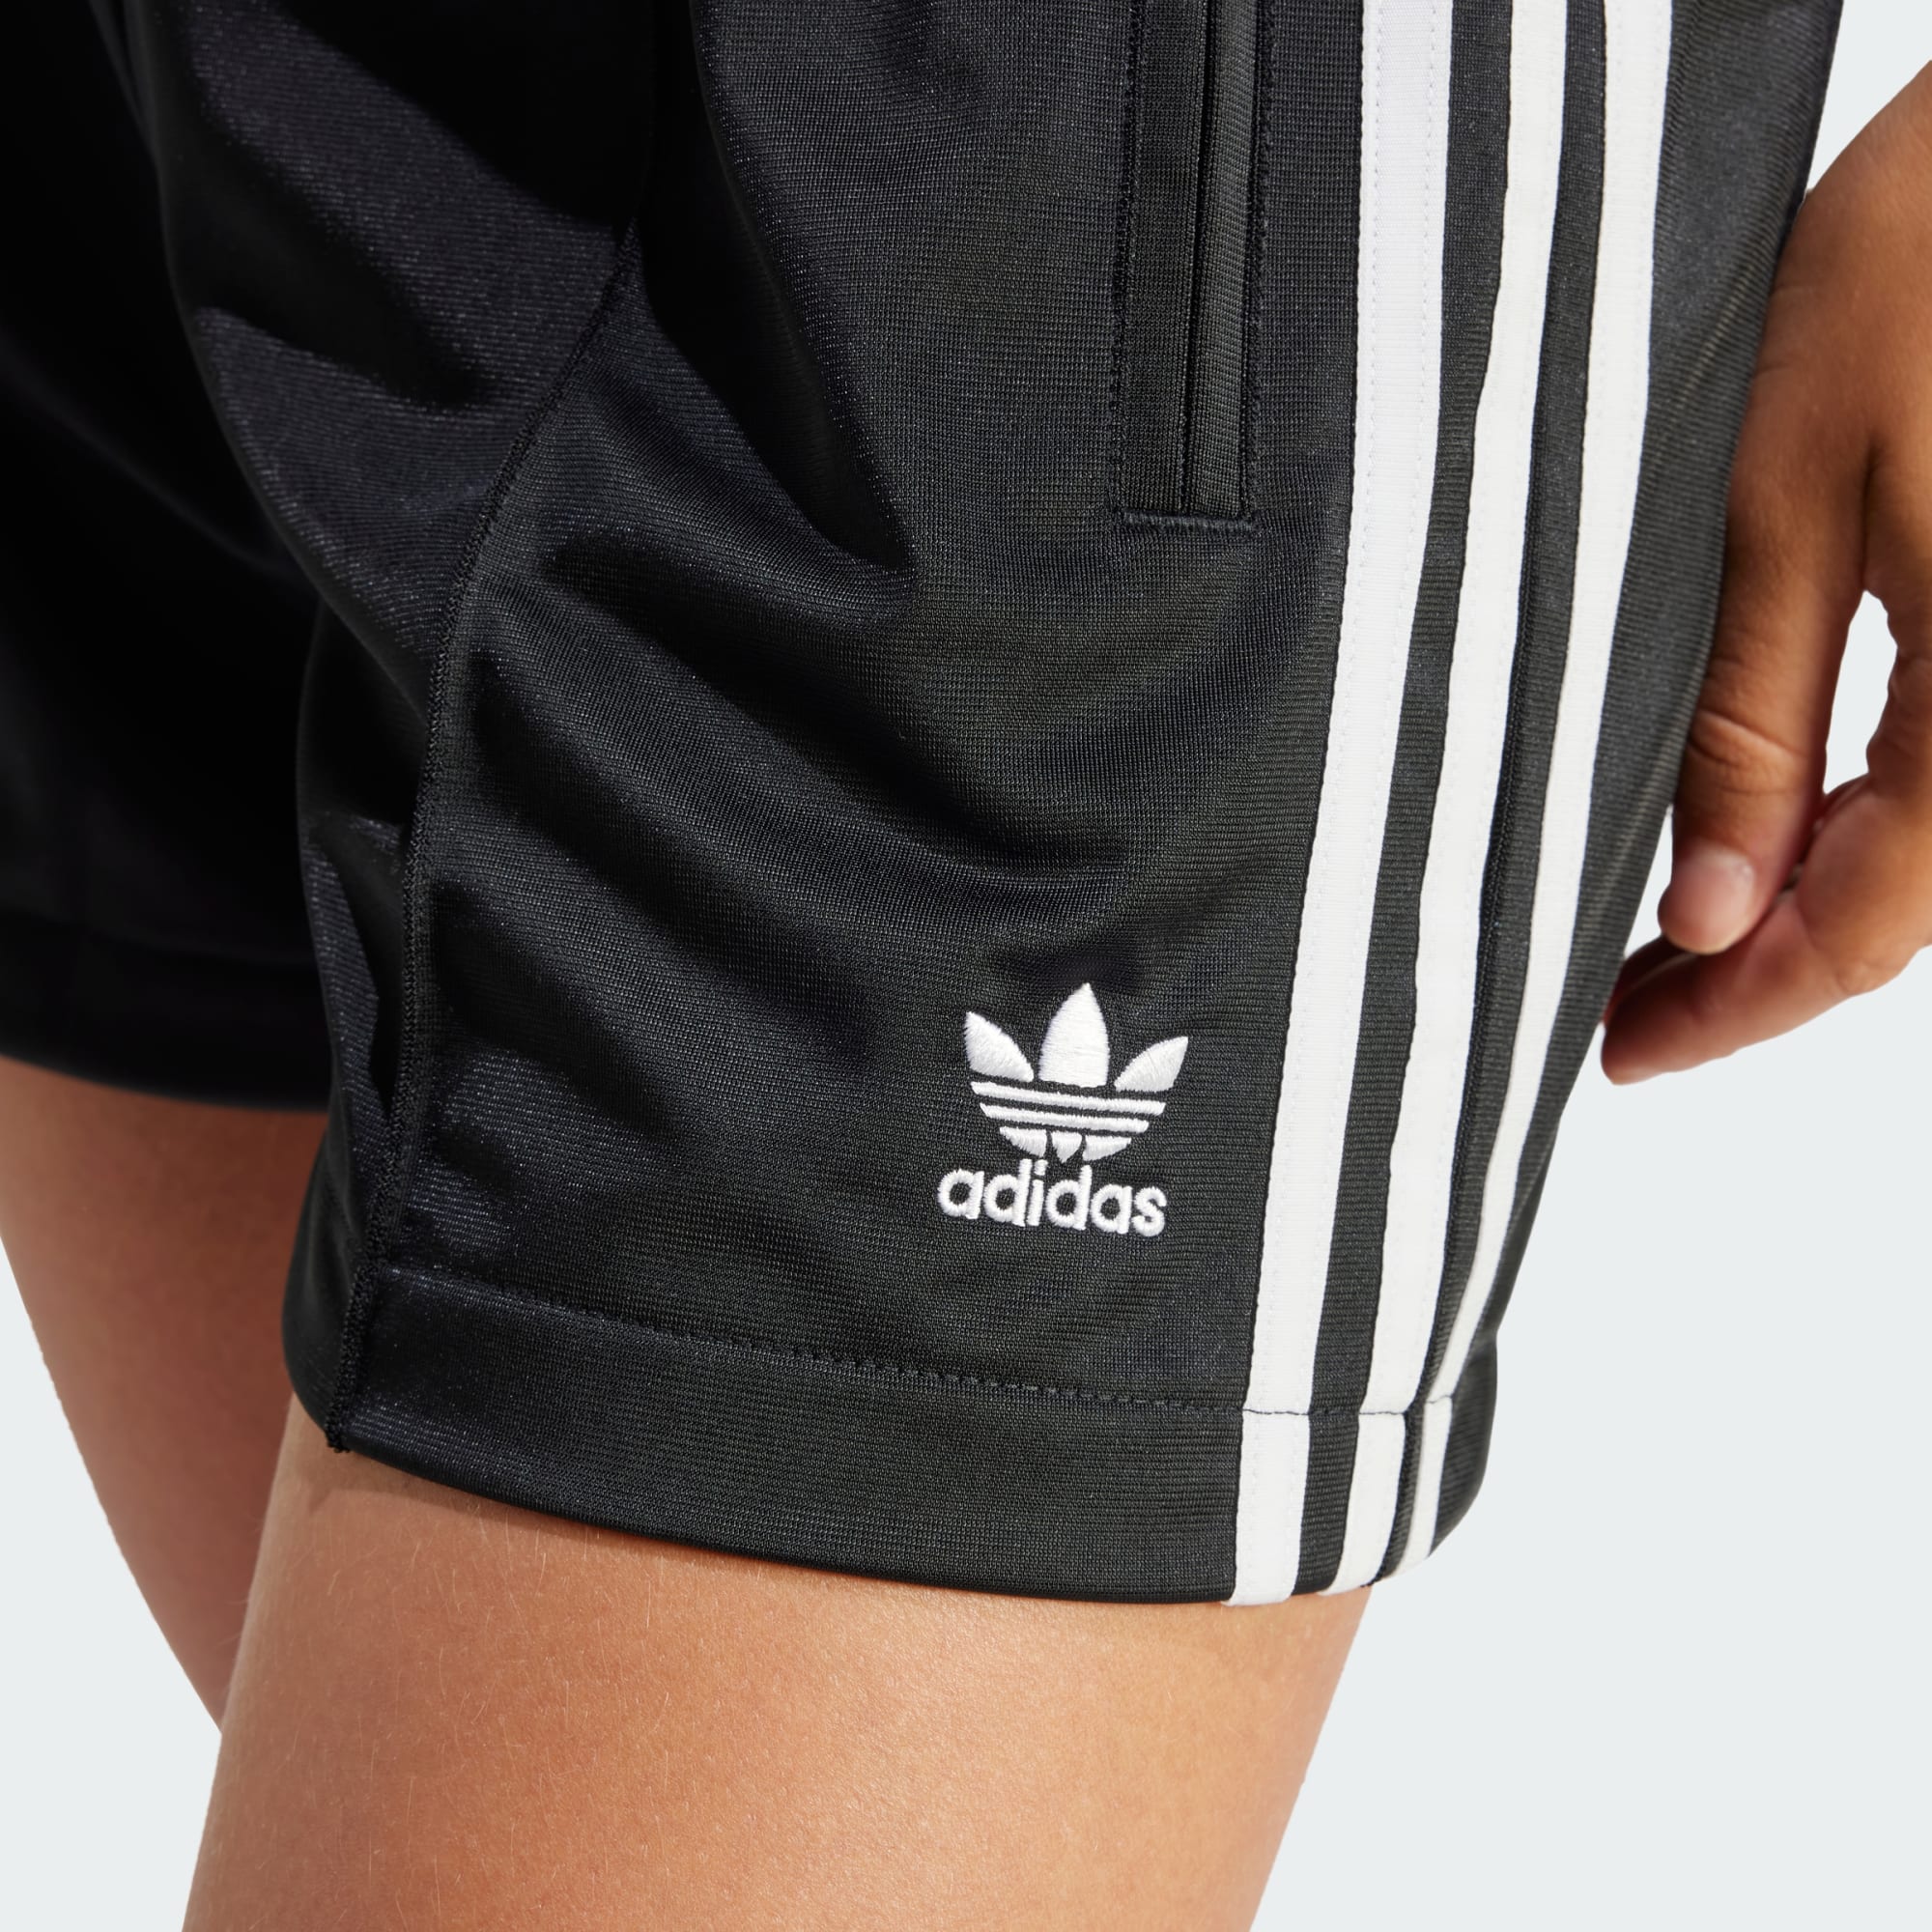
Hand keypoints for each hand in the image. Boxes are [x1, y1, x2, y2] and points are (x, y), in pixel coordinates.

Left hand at [1602, 66, 1931, 1083]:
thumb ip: (1749, 723)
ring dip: (1803, 907)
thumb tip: (1704, 910)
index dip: (1737, 1011)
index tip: (1622, 1053)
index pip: (1862, 932)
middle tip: (1621, 1007)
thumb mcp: (1788, 505)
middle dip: (1757, 974)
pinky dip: (1855, 827)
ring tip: (1666, 939)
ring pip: (1930, 852)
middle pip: (1903, 910)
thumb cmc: (1925, 265)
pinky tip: (1768, 833)